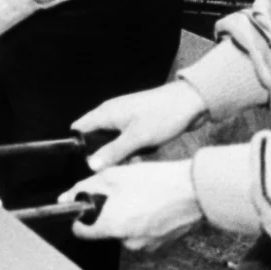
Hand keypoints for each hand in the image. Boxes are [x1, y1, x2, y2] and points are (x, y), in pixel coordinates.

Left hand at [62, 161, 202, 249]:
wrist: (192, 190)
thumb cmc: (153, 181)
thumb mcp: (112, 176)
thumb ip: (85, 188)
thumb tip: (66, 198)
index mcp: (112, 227)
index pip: (81, 233)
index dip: (79, 218)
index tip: (83, 207)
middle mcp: (127, 242)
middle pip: (105, 229)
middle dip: (107, 211)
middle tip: (118, 192)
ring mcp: (147, 246)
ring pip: (124, 230)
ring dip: (126, 215)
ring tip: (137, 195)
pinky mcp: (161, 244)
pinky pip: (142, 233)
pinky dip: (142, 221)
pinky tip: (150, 204)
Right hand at [72, 81, 207, 171]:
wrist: (191, 102)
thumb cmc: (164, 115)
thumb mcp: (137, 138)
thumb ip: (113, 152)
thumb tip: (91, 165)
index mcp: (106, 113)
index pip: (79, 129)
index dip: (79, 146)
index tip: (86, 163)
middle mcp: (112, 113)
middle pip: (95, 138)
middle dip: (103, 154)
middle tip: (115, 166)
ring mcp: (125, 118)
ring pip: (112, 141)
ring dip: (120, 153)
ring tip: (134, 160)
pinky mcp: (138, 123)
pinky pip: (127, 139)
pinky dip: (132, 148)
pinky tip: (144, 154)